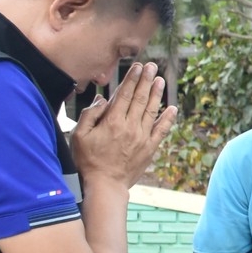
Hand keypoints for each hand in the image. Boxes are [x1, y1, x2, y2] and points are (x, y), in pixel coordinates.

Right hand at [71, 62, 175, 189]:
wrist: (105, 185)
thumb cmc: (87, 161)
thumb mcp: (79, 136)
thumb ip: (90, 115)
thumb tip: (102, 99)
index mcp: (112, 122)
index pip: (124, 95)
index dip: (132, 79)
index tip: (138, 67)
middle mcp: (130, 127)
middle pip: (140, 99)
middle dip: (146, 80)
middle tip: (152, 66)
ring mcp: (142, 138)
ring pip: (152, 111)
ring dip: (157, 94)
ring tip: (160, 80)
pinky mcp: (150, 148)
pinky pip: (162, 131)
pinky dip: (168, 119)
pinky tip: (172, 108)